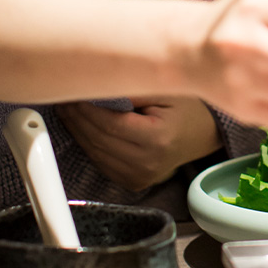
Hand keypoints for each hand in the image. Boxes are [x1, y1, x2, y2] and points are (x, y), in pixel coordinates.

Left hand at [55, 97, 221, 190]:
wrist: (203, 134)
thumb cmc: (187, 108)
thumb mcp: (165, 90)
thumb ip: (131, 89)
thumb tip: (93, 86)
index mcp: (158, 140)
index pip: (109, 124)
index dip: (85, 109)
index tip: (71, 93)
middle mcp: (148, 163)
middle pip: (98, 139)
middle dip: (76, 117)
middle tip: (63, 98)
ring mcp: (141, 177)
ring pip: (95, 153)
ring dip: (77, 131)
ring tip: (67, 109)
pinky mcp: (134, 182)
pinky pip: (102, 162)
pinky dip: (88, 144)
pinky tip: (81, 127)